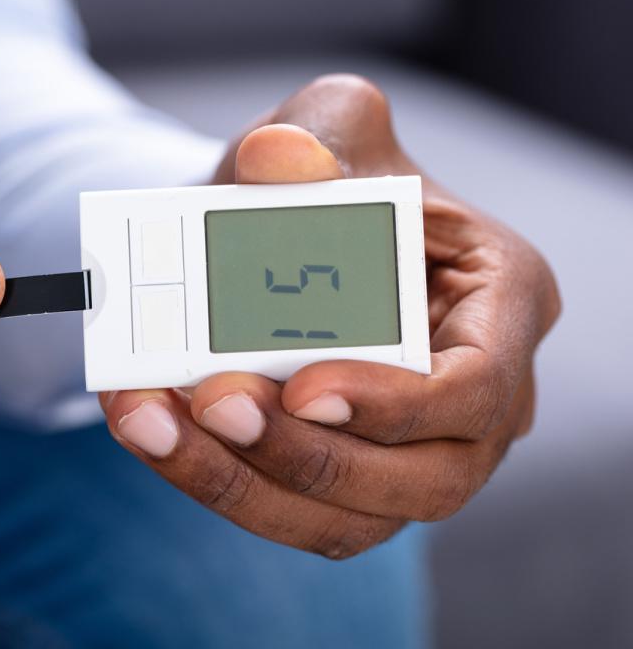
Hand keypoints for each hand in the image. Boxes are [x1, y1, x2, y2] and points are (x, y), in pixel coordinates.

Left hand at [101, 75, 559, 557]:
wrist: (267, 233)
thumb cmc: (320, 185)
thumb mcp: (326, 130)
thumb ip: (312, 133)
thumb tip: (277, 158)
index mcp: (502, 303)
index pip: (477, 385)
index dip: (396, 403)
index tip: (302, 388)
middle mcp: (478, 399)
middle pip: (423, 478)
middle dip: (307, 455)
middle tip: (209, 403)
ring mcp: (416, 454)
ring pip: (348, 517)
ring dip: (238, 479)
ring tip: (148, 420)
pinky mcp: (349, 486)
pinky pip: (291, 513)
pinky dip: (214, 477)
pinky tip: (147, 427)